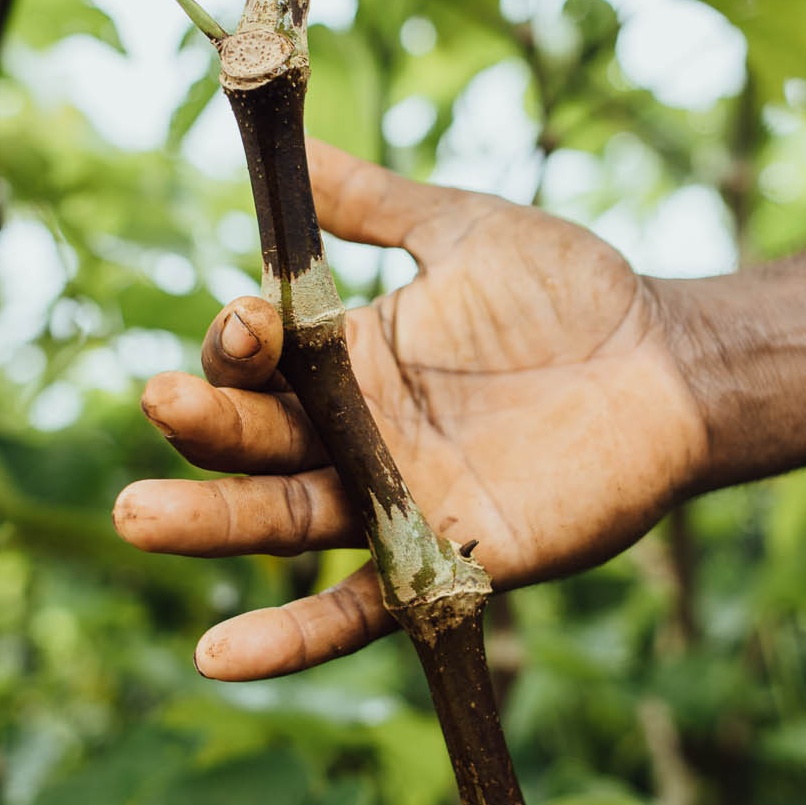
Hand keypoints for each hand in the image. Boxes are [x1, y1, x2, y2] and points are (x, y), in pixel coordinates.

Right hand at [113, 139, 706, 679]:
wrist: (669, 366)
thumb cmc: (573, 294)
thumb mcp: (463, 230)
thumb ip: (376, 203)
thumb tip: (297, 148)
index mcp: (349, 359)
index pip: (260, 362)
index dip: (240, 343)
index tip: (247, 319)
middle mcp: (355, 435)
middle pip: (252, 442)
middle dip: (202, 426)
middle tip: (159, 404)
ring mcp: (391, 504)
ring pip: (280, 521)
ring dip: (207, 526)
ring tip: (136, 520)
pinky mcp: (439, 564)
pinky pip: (355, 609)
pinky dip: (289, 636)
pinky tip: (216, 656)